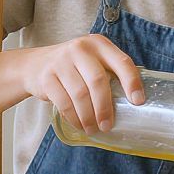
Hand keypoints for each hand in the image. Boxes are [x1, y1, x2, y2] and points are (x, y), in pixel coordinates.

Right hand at [22, 34, 143, 133]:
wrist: (35, 64)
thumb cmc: (74, 67)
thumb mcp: (92, 61)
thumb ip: (109, 73)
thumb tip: (133, 103)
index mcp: (99, 44)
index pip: (121, 62)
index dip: (131, 82)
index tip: (138, 102)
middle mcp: (80, 48)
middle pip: (98, 81)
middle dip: (105, 107)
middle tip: (108, 125)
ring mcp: (61, 61)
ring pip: (80, 95)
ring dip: (89, 117)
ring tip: (93, 129)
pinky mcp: (47, 77)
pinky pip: (64, 103)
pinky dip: (74, 118)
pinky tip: (80, 125)